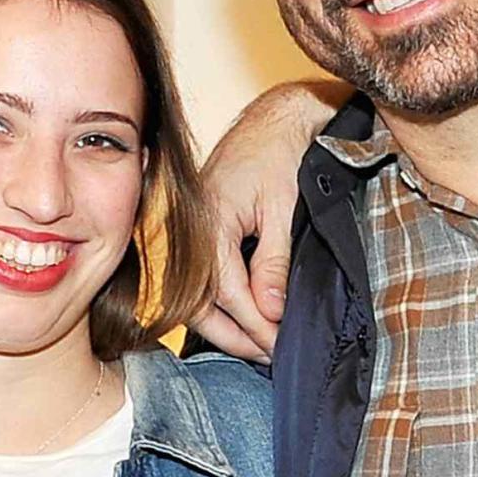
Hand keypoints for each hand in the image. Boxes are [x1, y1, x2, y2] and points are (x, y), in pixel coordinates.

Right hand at [193, 81, 348, 360]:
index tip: (279, 347)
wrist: (274, 118)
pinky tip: (247, 318)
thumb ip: (273, 263)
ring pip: (199, 296)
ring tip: (261, 345)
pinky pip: (205, 278)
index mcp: (209, 223)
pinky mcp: (201, 233)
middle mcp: (192, 231)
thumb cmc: (281, 153)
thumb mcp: (284, 210)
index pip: (227, 294)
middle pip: (200, 304)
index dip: (255, 326)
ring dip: (228, 325)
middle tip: (269, 357)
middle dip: (235, 337)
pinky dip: (224, 303)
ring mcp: (193, 233)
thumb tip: (270, 311)